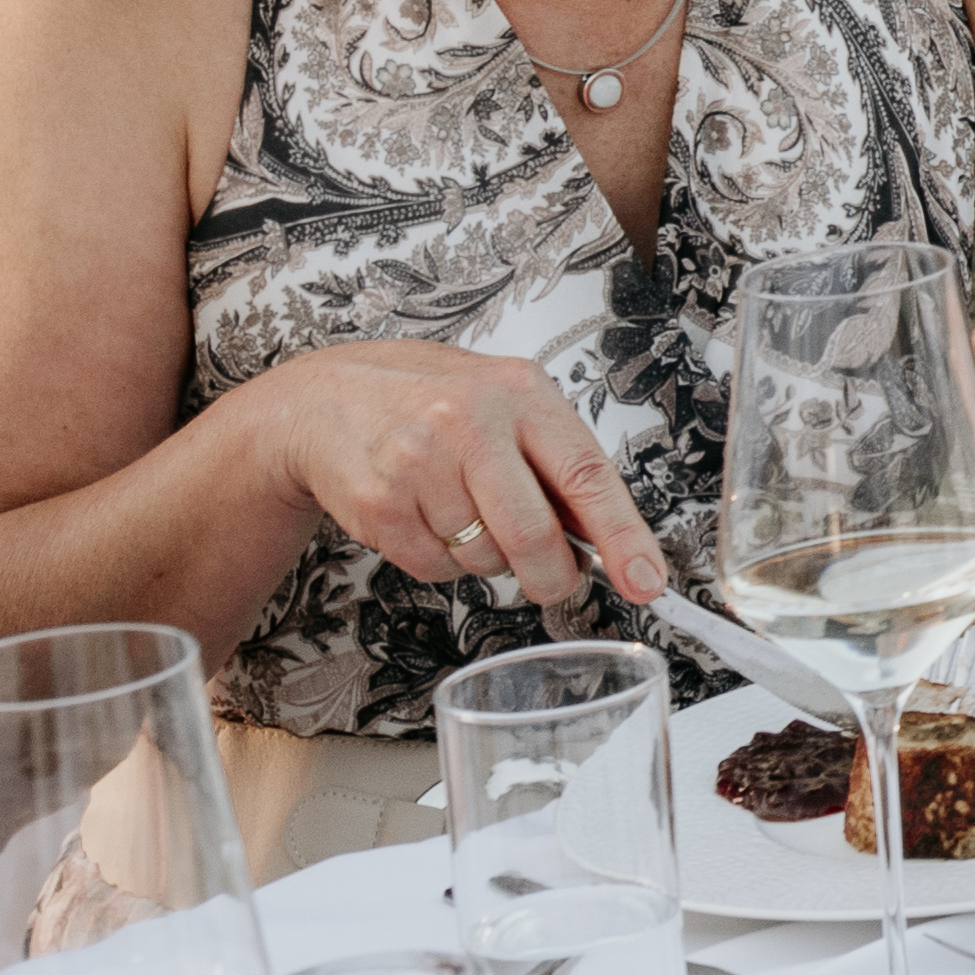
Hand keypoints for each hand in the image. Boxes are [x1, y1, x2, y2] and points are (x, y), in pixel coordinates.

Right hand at [240, 343, 668, 609]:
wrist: (328, 398)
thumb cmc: (434, 402)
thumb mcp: (509, 404)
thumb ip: (556, 462)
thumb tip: (606, 538)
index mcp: (521, 393)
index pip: (587, 476)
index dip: (624, 537)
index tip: (646, 581)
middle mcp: (469, 423)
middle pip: (531, 534)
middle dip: (553, 575)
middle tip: (556, 580)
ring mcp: (418, 464)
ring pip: (482, 558)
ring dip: (487, 558)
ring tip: (466, 512)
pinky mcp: (377, 503)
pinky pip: (433, 567)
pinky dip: (443, 561)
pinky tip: (429, 519)